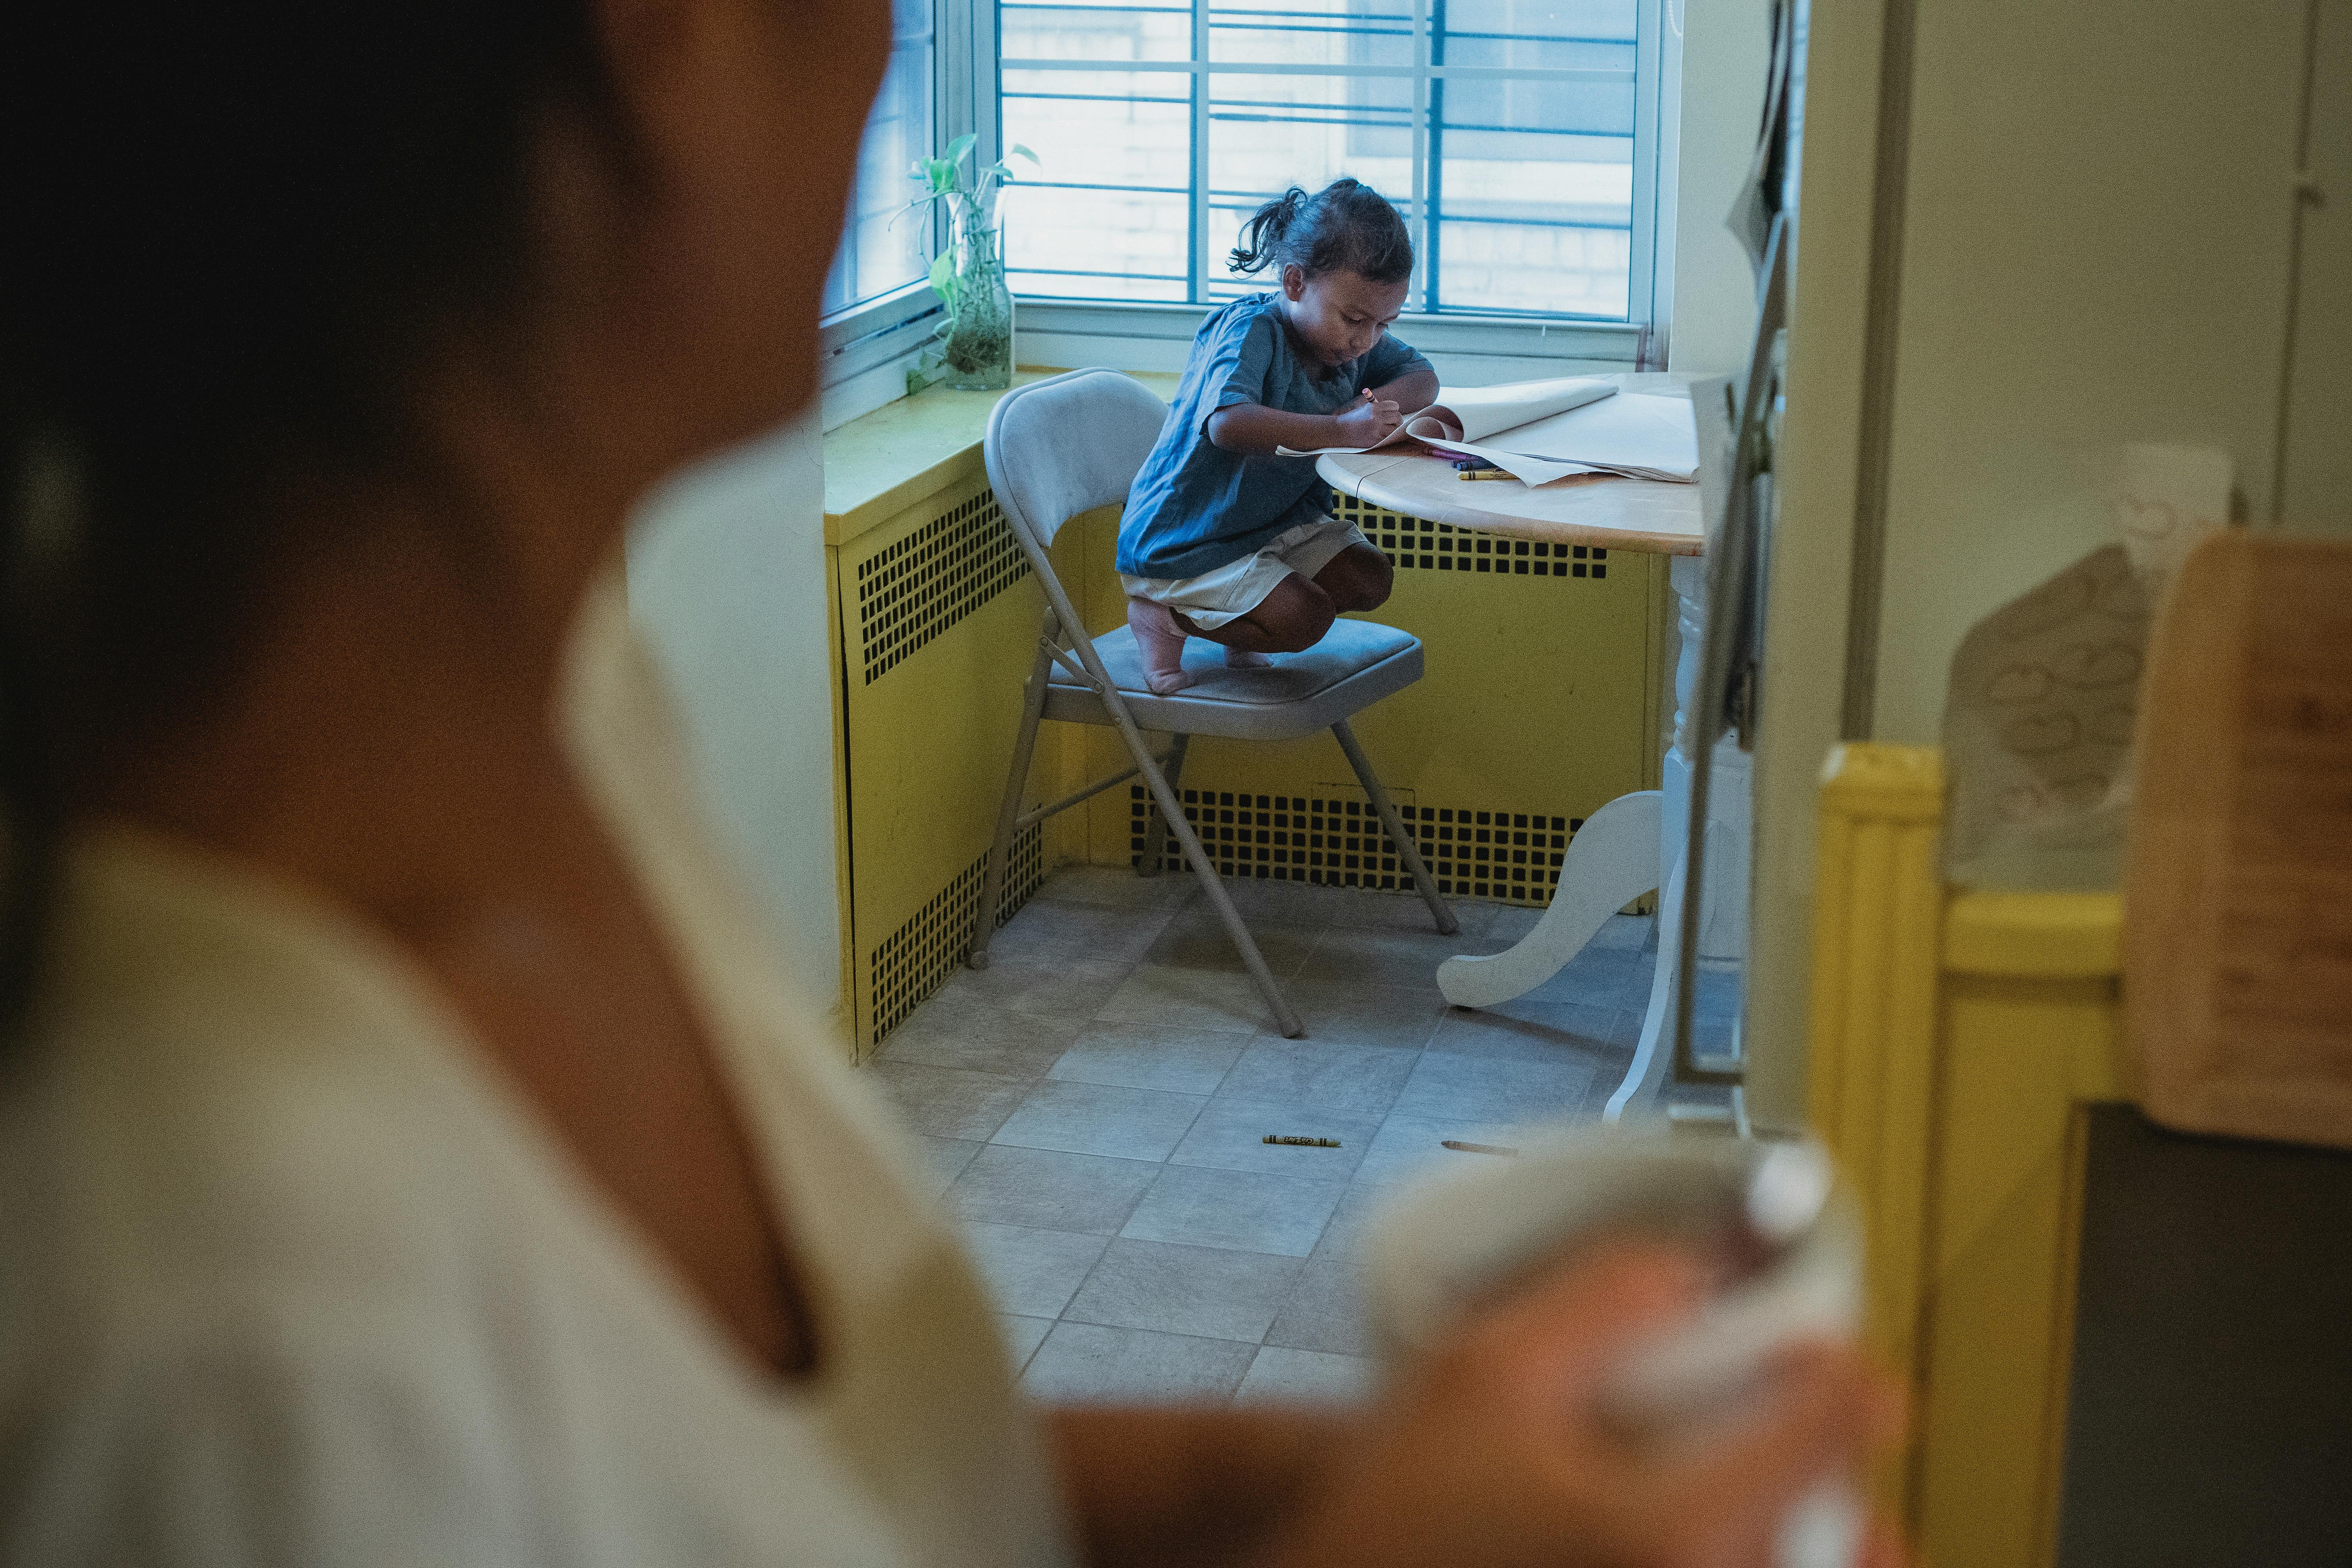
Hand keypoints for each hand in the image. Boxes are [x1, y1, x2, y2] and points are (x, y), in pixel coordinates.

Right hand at [1258, 1245, 1906, 1567]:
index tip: (1855, 1368)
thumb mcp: (1484, 1372)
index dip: (1842, 1385)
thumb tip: (1687, 1268)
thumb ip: (1594, 1302)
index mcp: (1666, 1532)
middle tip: (1849, 1448)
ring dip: (1833, 1554)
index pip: (1815, 1439)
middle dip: (1848, 1490)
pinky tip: (1754, 1559)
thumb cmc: (1394, 1510)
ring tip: (1849, 1527)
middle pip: (1836, 1546)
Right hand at [1333, 392, 1403, 447]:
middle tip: (1391, 423)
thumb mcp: (1365, 408)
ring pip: (1396, 429)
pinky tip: (1381, 436)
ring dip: (1393, 429)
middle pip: (1397, 417)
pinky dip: (1387, 437)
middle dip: (1396, 420)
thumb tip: (1396, 412)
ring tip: (1387, 430)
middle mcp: (1377, 417)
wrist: (1341, 431)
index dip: (1393, 410)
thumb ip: (1380, 409)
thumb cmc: (1354, 419)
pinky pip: (1389, 438)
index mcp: (1374, 407)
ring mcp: (1377, 430)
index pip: (1395, 406)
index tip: (1390, 413)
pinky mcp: (1376, 440)